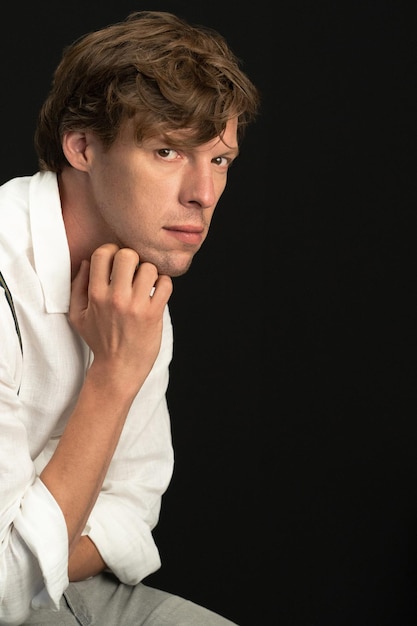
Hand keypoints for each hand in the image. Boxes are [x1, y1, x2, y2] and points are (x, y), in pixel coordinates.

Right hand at [69, 243, 172, 394]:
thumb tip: (86, 262)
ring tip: (146, 283)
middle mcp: (115, 298)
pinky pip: (165, 284)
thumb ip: (78, 286)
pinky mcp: (153, 314)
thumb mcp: (77, 315)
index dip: (111, 251)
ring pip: (149, 268)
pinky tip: (157, 292)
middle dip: (132, 258)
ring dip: (149, 272)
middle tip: (133, 270)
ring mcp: (136, 306)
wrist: (118, 368)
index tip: (116, 261)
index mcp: (95, 295)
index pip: (103, 254)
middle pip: (127, 255)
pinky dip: (164, 284)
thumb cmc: (99, 340)